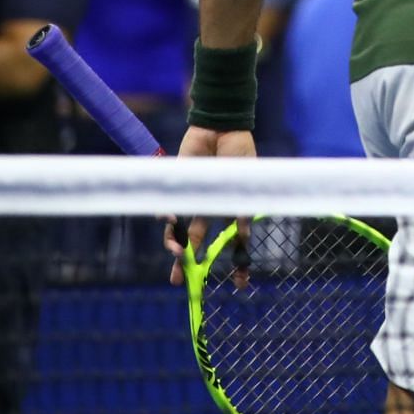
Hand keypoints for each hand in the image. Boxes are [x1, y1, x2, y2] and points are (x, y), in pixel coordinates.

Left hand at [167, 126, 255, 286]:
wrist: (219, 127)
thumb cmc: (240, 153)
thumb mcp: (246, 184)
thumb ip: (241, 210)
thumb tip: (242, 236)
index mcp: (232, 209)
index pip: (234, 242)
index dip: (238, 264)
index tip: (240, 285)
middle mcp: (211, 209)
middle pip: (199, 243)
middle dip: (188, 264)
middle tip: (179, 281)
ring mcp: (193, 200)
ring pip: (180, 231)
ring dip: (175, 245)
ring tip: (175, 253)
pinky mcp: (177, 189)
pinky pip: (168, 211)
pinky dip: (166, 219)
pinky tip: (169, 220)